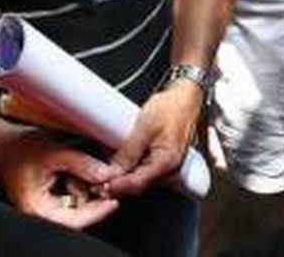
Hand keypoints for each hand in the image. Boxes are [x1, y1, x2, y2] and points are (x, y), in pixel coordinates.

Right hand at [0, 124, 120, 228]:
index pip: (75, 221)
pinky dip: (77, 182)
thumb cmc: (17, 148)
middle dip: (91, 195)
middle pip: (78, 213)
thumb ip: (81, 163)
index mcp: (38, 209)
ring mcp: (45, 205)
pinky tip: (75, 168)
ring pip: (76, 202)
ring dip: (85, 186)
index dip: (97, 212)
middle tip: (102, 177)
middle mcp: (41, 212)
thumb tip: (107, 174)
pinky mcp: (49, 196)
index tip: (113, 201)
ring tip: (81, 167)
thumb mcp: (53, 152)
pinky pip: (70, 194)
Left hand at [104, 80, 201, 197]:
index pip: (137, 184)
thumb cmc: (172, 107)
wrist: (187, 97)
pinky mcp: (163, 159)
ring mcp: (166, 166)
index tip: (99, 184)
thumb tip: (114, 170)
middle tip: (96, 180)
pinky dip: (130, 169)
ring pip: (140, 179)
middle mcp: (169, 169)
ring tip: (104, 172)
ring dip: (122, 178)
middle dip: (117, 185)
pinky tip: (118, 163)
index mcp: (167, 163)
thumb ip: (130, 151)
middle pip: (138, 185)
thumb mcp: (146, 126)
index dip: (116, 186)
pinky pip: (144, 170)